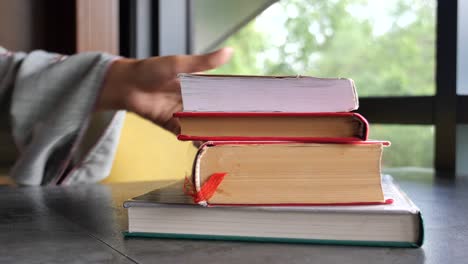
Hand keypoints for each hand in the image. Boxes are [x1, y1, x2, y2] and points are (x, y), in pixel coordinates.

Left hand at [98, 48, 232, 133]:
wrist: (125, 84)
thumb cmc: (151, 69)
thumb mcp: (179, 63)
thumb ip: (204, 62)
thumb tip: (229, 51)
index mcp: (197, 86)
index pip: (219, 95)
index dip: (232, 101)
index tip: (249, 107)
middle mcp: (192, 102)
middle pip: (213, 113)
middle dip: (226, 120)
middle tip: (245, 127)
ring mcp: (183, 115)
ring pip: (202, 125)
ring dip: (213, 132)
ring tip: (229, 139)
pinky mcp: (171, 125)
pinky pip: (186, 134)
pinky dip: (196, 139)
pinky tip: (207, 143)